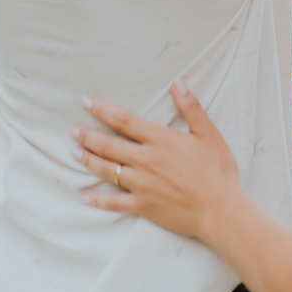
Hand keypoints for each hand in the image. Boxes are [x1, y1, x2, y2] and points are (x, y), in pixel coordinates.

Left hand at [73, 83, 238, 238]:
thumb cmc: (217, 170)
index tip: (86, 102)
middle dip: (88, 136)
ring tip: (73, 153)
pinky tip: (84, 196)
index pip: (124, 120)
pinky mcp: (142, 207)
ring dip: (88, 161)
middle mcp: (146, 161)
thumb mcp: (208, 133)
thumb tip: (177, 82)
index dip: (102, 110)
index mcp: (160, 140)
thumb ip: (190, 107)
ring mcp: (141, 185)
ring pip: (107, 171)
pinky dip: (97, 200)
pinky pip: (114, 203)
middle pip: (109, 145)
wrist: (219, 209)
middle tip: (72, 130)